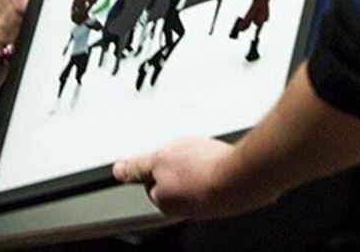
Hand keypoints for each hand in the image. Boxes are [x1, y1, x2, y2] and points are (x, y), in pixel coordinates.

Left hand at [113, 137, 245, 217]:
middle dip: (177, 165)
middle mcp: (185, 208)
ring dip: (197, 165)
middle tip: (185, 152)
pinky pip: (215, 179)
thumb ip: (137, 166)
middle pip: (173, 182)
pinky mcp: (226, 197)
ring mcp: (206, 204)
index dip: (156, 163)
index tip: (162, 154)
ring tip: (203, 153)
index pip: (151, 182)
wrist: (240, 177)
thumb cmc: (202, 170)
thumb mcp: (158, 159)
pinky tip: (219, 160)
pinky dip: (215, 168)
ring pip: (195, 180)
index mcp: (164, 201)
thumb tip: (119, 171)